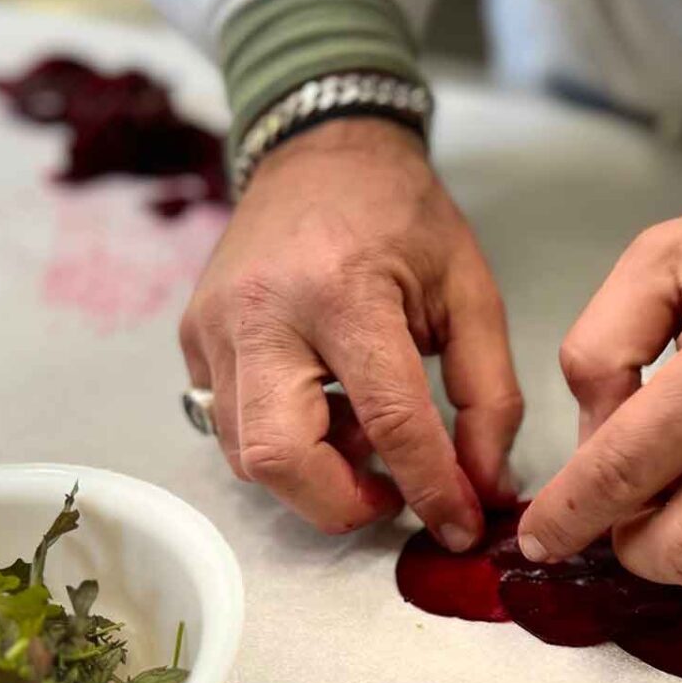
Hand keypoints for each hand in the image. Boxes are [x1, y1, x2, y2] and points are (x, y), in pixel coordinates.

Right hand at [180, 118, 521, 546]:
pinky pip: (230, 425)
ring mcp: (213, 329)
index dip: (432, 488)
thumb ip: (488, 395)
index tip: (462, 527)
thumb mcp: (471, 294)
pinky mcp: (193, 340)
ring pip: (247, 454)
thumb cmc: (405, 219)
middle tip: (392, 490)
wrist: (320, 155)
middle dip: (342, 503)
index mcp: (344, 291)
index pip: (390, 419)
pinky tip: (326, 408)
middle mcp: (261, 314)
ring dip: (315, 472)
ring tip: (362, 431)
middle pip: (281, 459)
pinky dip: (286, 441)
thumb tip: (485, 486)